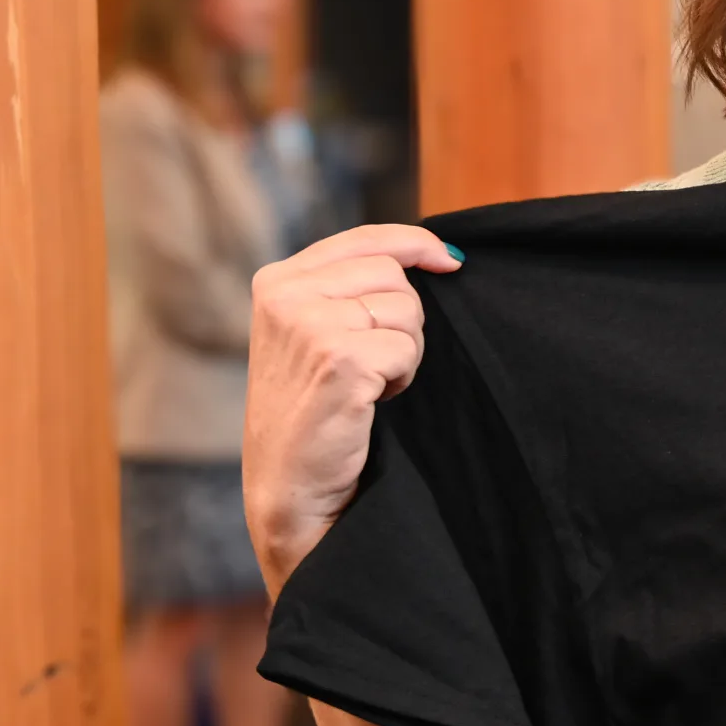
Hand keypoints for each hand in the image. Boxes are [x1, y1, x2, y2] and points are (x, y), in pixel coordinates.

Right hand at [242, 225, 459, 596]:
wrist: (291, 487)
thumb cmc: (314, 411)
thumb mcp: (317, 332)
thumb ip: (353, 287)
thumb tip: (443, 254)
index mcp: (276, 281)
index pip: (365, 238)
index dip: (416, 244)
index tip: (450, 260)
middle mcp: (285, 295)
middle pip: (393, 273)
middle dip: (403, 318)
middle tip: (374, 362)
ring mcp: (308, 325)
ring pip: (406, 308)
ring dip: (404, 349)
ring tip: (368, 383)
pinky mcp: (338, 360)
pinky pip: (408, 347)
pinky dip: (403, 377)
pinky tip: (371, 401)